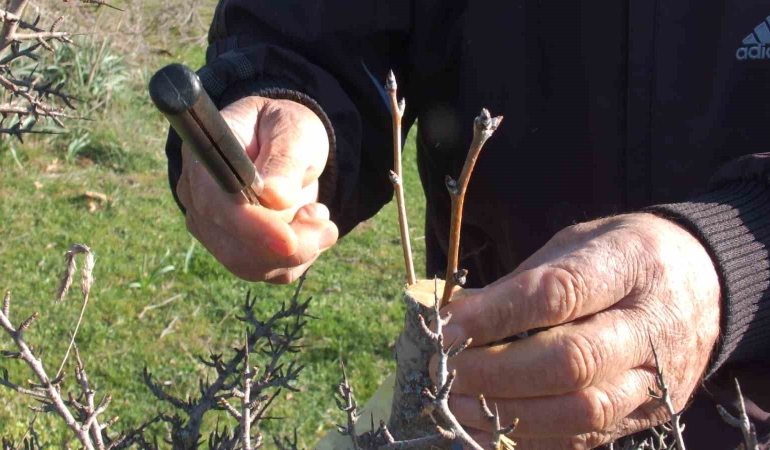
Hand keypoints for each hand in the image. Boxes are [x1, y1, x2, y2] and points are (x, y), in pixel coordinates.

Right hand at [176, 96, 337, 282]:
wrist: (287, 145)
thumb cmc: (284, 129)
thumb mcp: (292, 131)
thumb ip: (284, 160)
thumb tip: (275, 198)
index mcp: (203, 160)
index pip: (215, 206)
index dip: (250, 227)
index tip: (289, 240)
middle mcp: (199, 200)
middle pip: (233, 248)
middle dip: (288, 247)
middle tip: (326, 225)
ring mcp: (213, 231)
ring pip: (254, 266)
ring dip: (300, 250)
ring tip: (319, 213)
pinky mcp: (237, 252)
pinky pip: (272, 272)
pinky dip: (301, 256)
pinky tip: (309, 223)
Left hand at [432, 213, 720, 448]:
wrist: (704, 283)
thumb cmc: (623, 256)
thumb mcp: (577, 241)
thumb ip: (525, 280)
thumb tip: (459, 316)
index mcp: (632, 265)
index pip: (560, 294)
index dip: (497, 314)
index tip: (449, 325)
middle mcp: (651, 327)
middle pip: (572, 362)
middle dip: (497, 372)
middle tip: (446, 371)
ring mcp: (656, 379)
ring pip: (583, 411)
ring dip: (509, 413)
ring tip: (457, 404)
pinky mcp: (648, 415)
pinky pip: (588, 438)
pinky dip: (532, 437)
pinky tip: (488, 427)